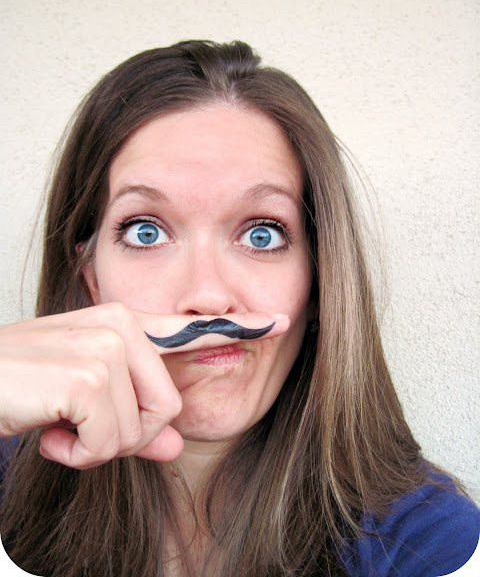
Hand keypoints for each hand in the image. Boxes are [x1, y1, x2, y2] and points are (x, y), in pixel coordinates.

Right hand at [0, 303, 287, 469]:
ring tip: (58, 424)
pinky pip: (110, 442)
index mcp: (123, 323)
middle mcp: (120, 325)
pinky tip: (47, 431)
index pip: (190, 329)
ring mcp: (106, 347)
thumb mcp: (84, 402)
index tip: (278, 321)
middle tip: (78, 427)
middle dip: (128, 436)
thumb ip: (135, 420)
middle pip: (169, 408)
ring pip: (141, 429)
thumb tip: (175, 444)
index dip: (239, 328)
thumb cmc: (22, 387)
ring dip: (96, 446)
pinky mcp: (88, 376)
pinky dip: (78, 454)